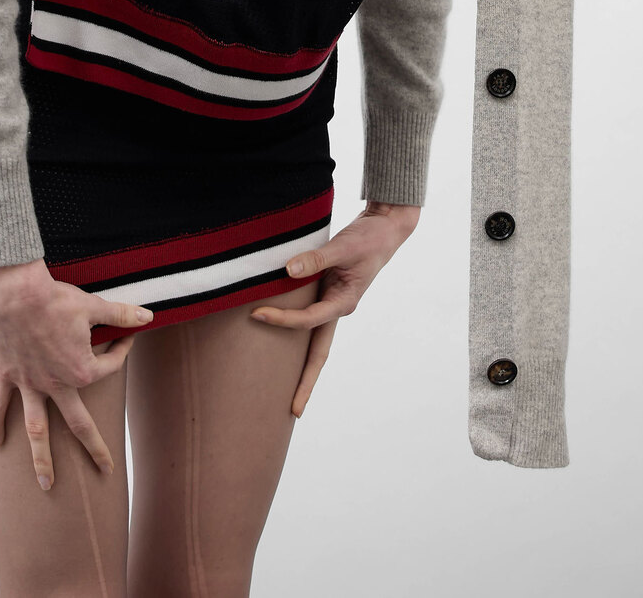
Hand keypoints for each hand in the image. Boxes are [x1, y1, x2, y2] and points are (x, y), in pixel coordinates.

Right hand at [0, 259, 154, 491]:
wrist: (15, 294)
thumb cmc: (56, 299)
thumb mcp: (94, 307)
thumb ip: (122, 316)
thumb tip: (149, 317)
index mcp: (81, 371)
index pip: (109, 368)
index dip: (122, 349)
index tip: (126, 335)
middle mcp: (56, 385)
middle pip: (78, 424)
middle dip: (94, 449)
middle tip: (106, 471)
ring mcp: (30, 385)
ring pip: (37, 429)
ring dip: (42, 458)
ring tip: (47, 484)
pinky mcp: (8, 376)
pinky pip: (0, 405)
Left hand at [248, 201, 419, 417]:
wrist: (385, 230)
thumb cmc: (368, 238)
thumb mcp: (344, 246)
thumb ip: (317, 259)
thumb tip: (288, 270)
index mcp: (345, 303)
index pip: (308, 322)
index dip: (282, 320)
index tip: (257, 313)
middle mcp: (338, 309)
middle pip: (319, 354)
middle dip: (306, 382)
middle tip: (293, 412)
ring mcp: (332, 304)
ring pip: (311, 340)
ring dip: (297, 363)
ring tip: (277, 387)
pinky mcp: (326, 293)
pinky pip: (307, 318)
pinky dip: (292, 329)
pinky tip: (277, 334)